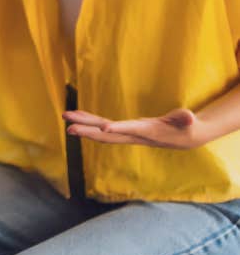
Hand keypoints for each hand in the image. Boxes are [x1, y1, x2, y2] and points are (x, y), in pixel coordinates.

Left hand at [63, 108, 209, 149]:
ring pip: (102, 131)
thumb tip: (189, 116)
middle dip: (89, 132)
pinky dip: (90, 121)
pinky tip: (78, 116)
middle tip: (69, 128)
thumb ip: (185, 119)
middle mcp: (133, 135)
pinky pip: (104, 125)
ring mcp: (128, 133)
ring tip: (66, 117)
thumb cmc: (186, 127)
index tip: (103, 128)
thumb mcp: (188, 122)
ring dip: (84, 125)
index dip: (118, 129)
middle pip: (108, 135)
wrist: (185, 138)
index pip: (131, 131)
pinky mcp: (126, 129)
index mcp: (148, 132)